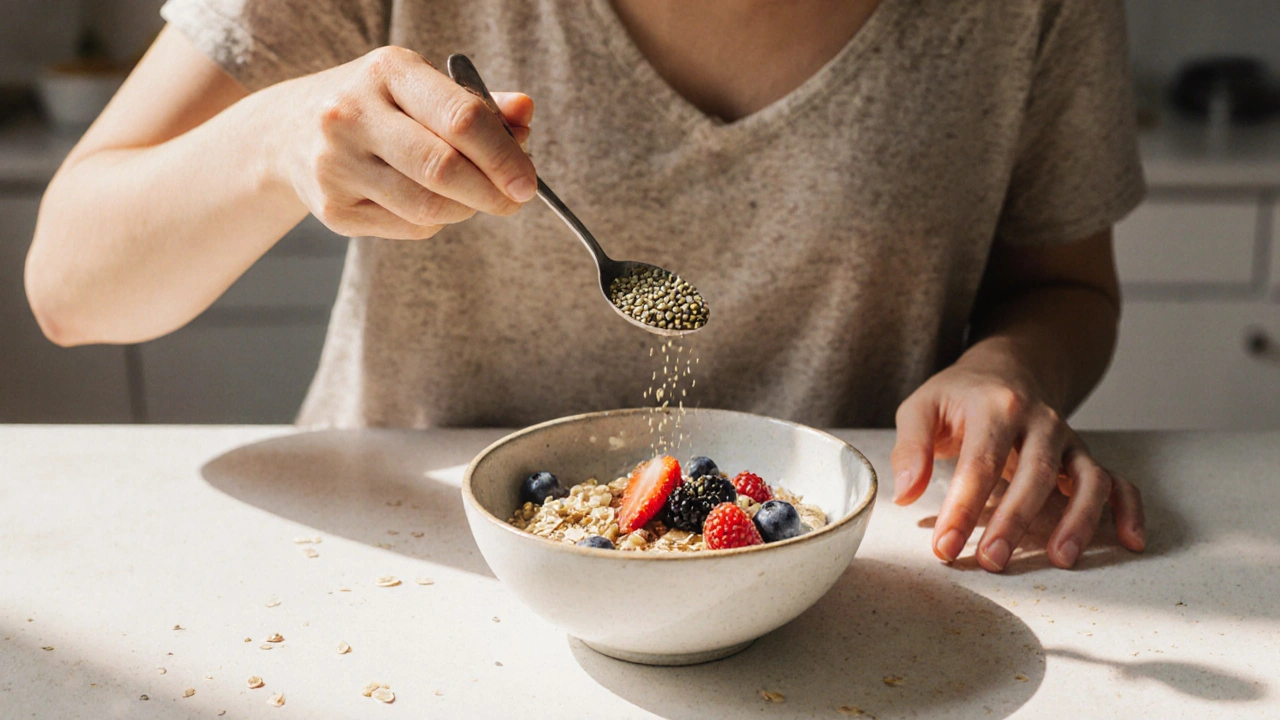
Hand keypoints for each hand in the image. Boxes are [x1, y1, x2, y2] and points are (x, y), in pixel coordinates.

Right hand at [273, 46, 535, 239]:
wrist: (288, 133)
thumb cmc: (376, 108)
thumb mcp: (421, 89)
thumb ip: (477, 104)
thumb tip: (525, 114)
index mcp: (386, 72)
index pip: (460, 117)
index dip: (504, 155)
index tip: (529, 181)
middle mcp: (352, 114)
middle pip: (443, 169)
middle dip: (492, 192)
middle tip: (514, 200)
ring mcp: (337, 165)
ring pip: (428, 208)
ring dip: (466, 210)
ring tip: (472, 198)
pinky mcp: (333, 210)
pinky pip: (409, 228)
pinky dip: (435, 222)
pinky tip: (428, 203)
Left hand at [890, 353, 1144, 571]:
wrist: (1006, 367)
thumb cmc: (959, 396)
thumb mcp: (922, 407)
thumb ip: (910, 448)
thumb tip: (905, 493)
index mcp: (996, 407)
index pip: (980, 463)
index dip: (963, 509)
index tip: (945, 547)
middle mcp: (1040, 420)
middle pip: (1035, 474)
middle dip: (1014, 521)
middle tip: (992, 560)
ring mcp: (1068, 439)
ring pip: (1087, 478)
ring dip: (1078, 520)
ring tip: (1060, 559)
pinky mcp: (1084, 456)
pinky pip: (1117, 482)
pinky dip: (1129, 510)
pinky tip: (1129, 541)